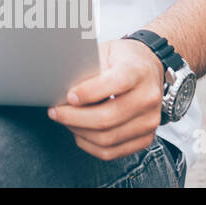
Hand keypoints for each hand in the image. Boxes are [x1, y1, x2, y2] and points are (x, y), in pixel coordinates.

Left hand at [47, 38, 165, 160]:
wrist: (147, 68)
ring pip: (107, 138)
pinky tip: (78, 132)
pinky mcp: (146, 138)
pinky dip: (89, 144)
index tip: (68, 96)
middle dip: (74, 117)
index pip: (114, 84)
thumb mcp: (104, 52)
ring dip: (79, 131)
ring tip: (65, 120)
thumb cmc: (121, 59)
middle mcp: (148, 98)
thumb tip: (61, 87)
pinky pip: (112, 151)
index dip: (88, 93)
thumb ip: (87, 68)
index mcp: (138, 72)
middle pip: (107, 118)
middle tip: (56, 112)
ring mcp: (149, 120)